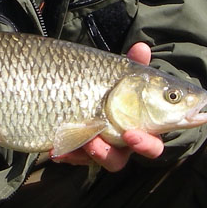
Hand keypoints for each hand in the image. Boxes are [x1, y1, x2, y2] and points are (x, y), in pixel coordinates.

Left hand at [51, 41, 164, 170]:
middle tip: (110, 141)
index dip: (146, 144)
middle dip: (113, 153)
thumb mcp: (119, 72)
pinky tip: (54, 149)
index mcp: (140, 128)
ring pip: (100, 160)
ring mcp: (99, 148)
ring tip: (84, 141)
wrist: (75, 87)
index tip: (131, 134)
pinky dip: (66, 153)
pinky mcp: (79, 150)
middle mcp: (121, 143)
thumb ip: (133, 63)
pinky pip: (74, 158)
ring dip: (94, 153)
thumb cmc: (107, 82)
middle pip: (120, 160)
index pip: (152, 143)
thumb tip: (141, 47)